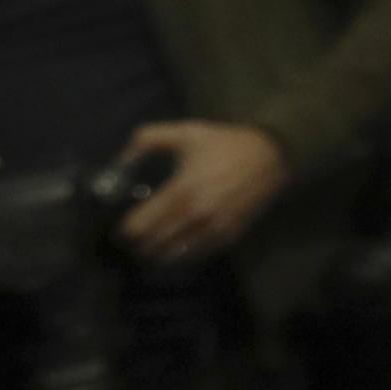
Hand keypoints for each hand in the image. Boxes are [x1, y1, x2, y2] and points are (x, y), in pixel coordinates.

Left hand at [116, 121, 287, 266]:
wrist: (270, 155)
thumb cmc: (225, 144)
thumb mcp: (186, 132)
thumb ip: (147, 139)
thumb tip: (120, 160)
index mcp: (180, 190)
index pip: (139, 227)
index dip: (125, 231)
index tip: (123, 228)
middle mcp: (196, 215)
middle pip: (153, 246)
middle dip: (139, 246)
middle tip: (135, 241)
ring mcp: (214, 229)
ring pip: (174, 257)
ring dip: (158, 255)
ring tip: (152, 249)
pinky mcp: (229, 236)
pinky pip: (198, 256)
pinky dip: (183, 256)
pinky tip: (177, 248)